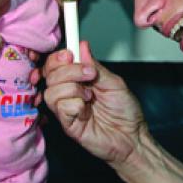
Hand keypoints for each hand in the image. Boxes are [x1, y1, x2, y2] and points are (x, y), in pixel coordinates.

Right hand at [42, 41, 146, 165]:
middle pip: (50, 75)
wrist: (132, 136)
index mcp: (78, 80)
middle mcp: (69, 93)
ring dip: (73, 88)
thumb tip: (82, 46)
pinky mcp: (67, 124)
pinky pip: (60, 108)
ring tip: (89, 95)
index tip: (69, 54)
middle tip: (89, 74)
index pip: (55, 64)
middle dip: (69, 70)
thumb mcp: (113, 82)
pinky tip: (85, 109)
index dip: (57, 58)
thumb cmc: (125, 111)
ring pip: (51, 91)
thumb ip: (95, 66)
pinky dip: (75, 104)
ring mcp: (66, 109)